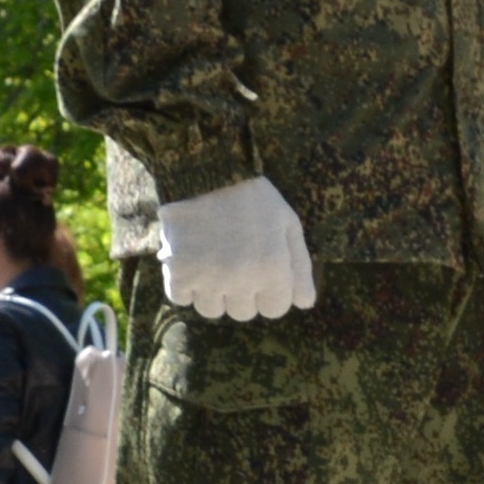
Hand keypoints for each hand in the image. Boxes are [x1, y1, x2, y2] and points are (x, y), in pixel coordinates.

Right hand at [153, 175, 315, 322]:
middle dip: (241, 292)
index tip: (261, 270)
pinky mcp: (178, 274)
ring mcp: (207, 279)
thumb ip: (299, 266)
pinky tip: (190, 259)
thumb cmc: (252, 197)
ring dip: (212, 291)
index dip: (270, 292)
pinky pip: (181, 298)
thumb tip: (304, 304)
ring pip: (211, 310)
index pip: (275, 309)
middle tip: (235, 259)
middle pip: (243, 312)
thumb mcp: (287, 223)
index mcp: (272, 268)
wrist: (203, 171)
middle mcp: (241, 279)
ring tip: (212, 260)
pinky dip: (184, 284)